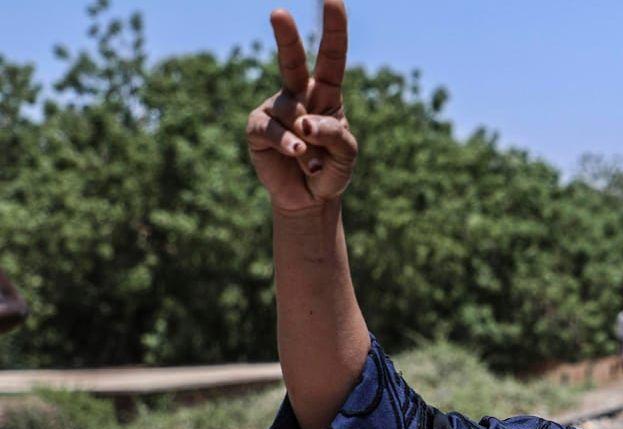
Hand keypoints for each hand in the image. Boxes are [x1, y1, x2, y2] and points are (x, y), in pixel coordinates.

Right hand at [246, 0, 357, 213]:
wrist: (309, 197)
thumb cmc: (331, 169)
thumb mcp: (347, 154)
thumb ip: (335, 134)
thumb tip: (307, 123)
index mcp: (326, 92)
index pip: (332, 56)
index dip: (333, 27)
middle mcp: (298, 93)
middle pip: (291, 60)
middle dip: (285, 37)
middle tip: (278, 13)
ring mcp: (275, 108)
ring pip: (291, 112)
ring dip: (307, 141)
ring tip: (312, 162)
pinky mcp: (257, 128)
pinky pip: (272, 129)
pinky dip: (288, 144)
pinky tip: (297, 155)